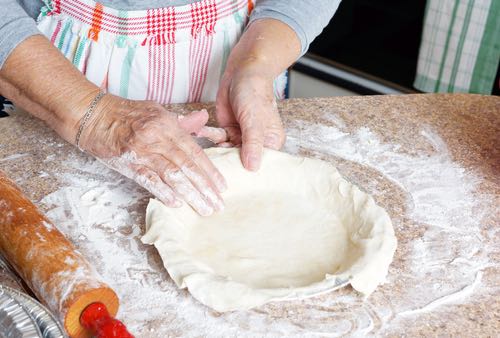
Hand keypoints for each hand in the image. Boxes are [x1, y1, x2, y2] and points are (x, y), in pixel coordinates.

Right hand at [79, 95, 225, 215]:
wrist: (93, 115)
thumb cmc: (126, 114)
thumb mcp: (157, 111)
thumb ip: (181, 121)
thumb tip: (202, 118)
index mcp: (168, 124)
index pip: (195, 152)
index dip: (210, 171)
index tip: (222, 187)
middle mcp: (157, 137)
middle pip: (187, 166)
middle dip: (205, 188)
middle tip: (218, 205)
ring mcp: (142, 150)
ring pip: (172, 175)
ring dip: (190, 194)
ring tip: (204, 209)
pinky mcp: (127, 162)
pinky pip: (149, 179)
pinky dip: (163, 192)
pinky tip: (177, 203)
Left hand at [214, 60, 284, 170]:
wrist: (242, 72)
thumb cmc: (255, 92)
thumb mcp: (254, 120)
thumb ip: (252, 144)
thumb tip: (253, 169)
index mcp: (271, 142)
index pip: (261, 163)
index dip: (249, 172)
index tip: (235, 179)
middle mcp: (257, 143)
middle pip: (243, 160)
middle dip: (229, 161)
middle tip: (213, 167)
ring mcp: (242, 137)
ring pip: (228, 150)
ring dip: (216, 147)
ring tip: (204, 145)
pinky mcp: (228, 130)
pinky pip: (218, 138)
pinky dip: (209, 135)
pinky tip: (200, 131)